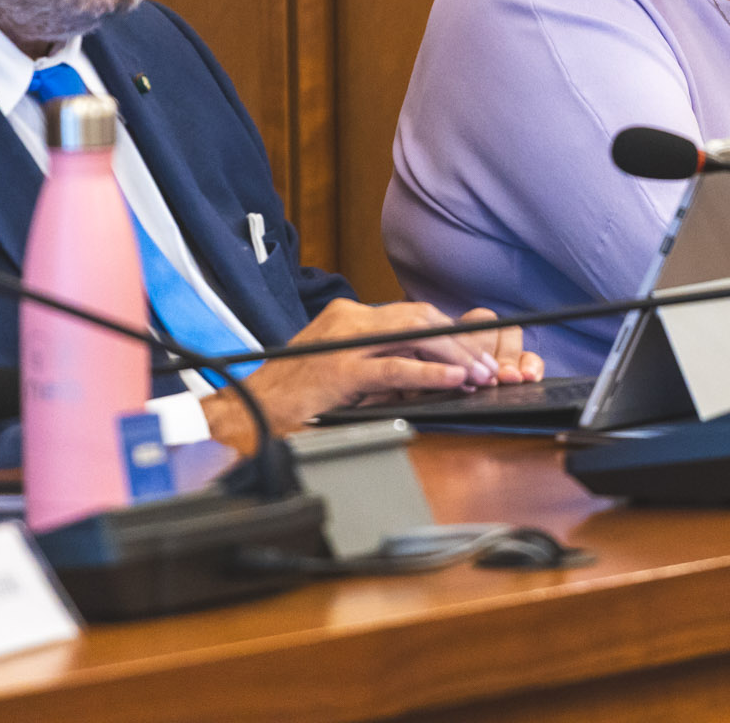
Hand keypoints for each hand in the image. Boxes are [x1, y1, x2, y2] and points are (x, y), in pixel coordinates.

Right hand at [201, 299, 544, 451]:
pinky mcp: (339, 371)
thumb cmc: (288, 397)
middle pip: (421, 319)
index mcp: (348, 317)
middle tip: (488, 366)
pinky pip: (395, 368)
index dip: (450, 335)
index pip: (412, 315)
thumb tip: (425, 372)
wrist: (241, 413)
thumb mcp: (338, 370)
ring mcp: (343, 342)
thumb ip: (375, 363)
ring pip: (415, 336)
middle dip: (460, 342)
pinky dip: (430, 374)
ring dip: (454, 356)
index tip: (476, 354)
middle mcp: (348, 320)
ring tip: (480, 375)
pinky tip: (453, 381)